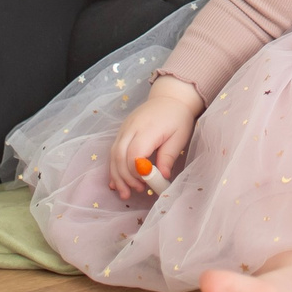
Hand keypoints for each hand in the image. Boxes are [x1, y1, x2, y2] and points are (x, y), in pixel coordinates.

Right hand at [110, 76, 203, 195]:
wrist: (170, 97)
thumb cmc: (177, 118)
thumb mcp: (179, 137)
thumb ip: (168, 157)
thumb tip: (163, 178)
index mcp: (147, 128)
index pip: (135, 153)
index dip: (137, 171)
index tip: (147, 183)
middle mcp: (131, 128)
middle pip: (119, 156)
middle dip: (125, 178)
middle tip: (138, 191)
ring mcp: (124, 129)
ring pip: (113, 155)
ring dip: (117, 176)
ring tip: (125, 193)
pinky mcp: (121, 132)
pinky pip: (113, 152)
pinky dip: (114, 168)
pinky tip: (116, 183)